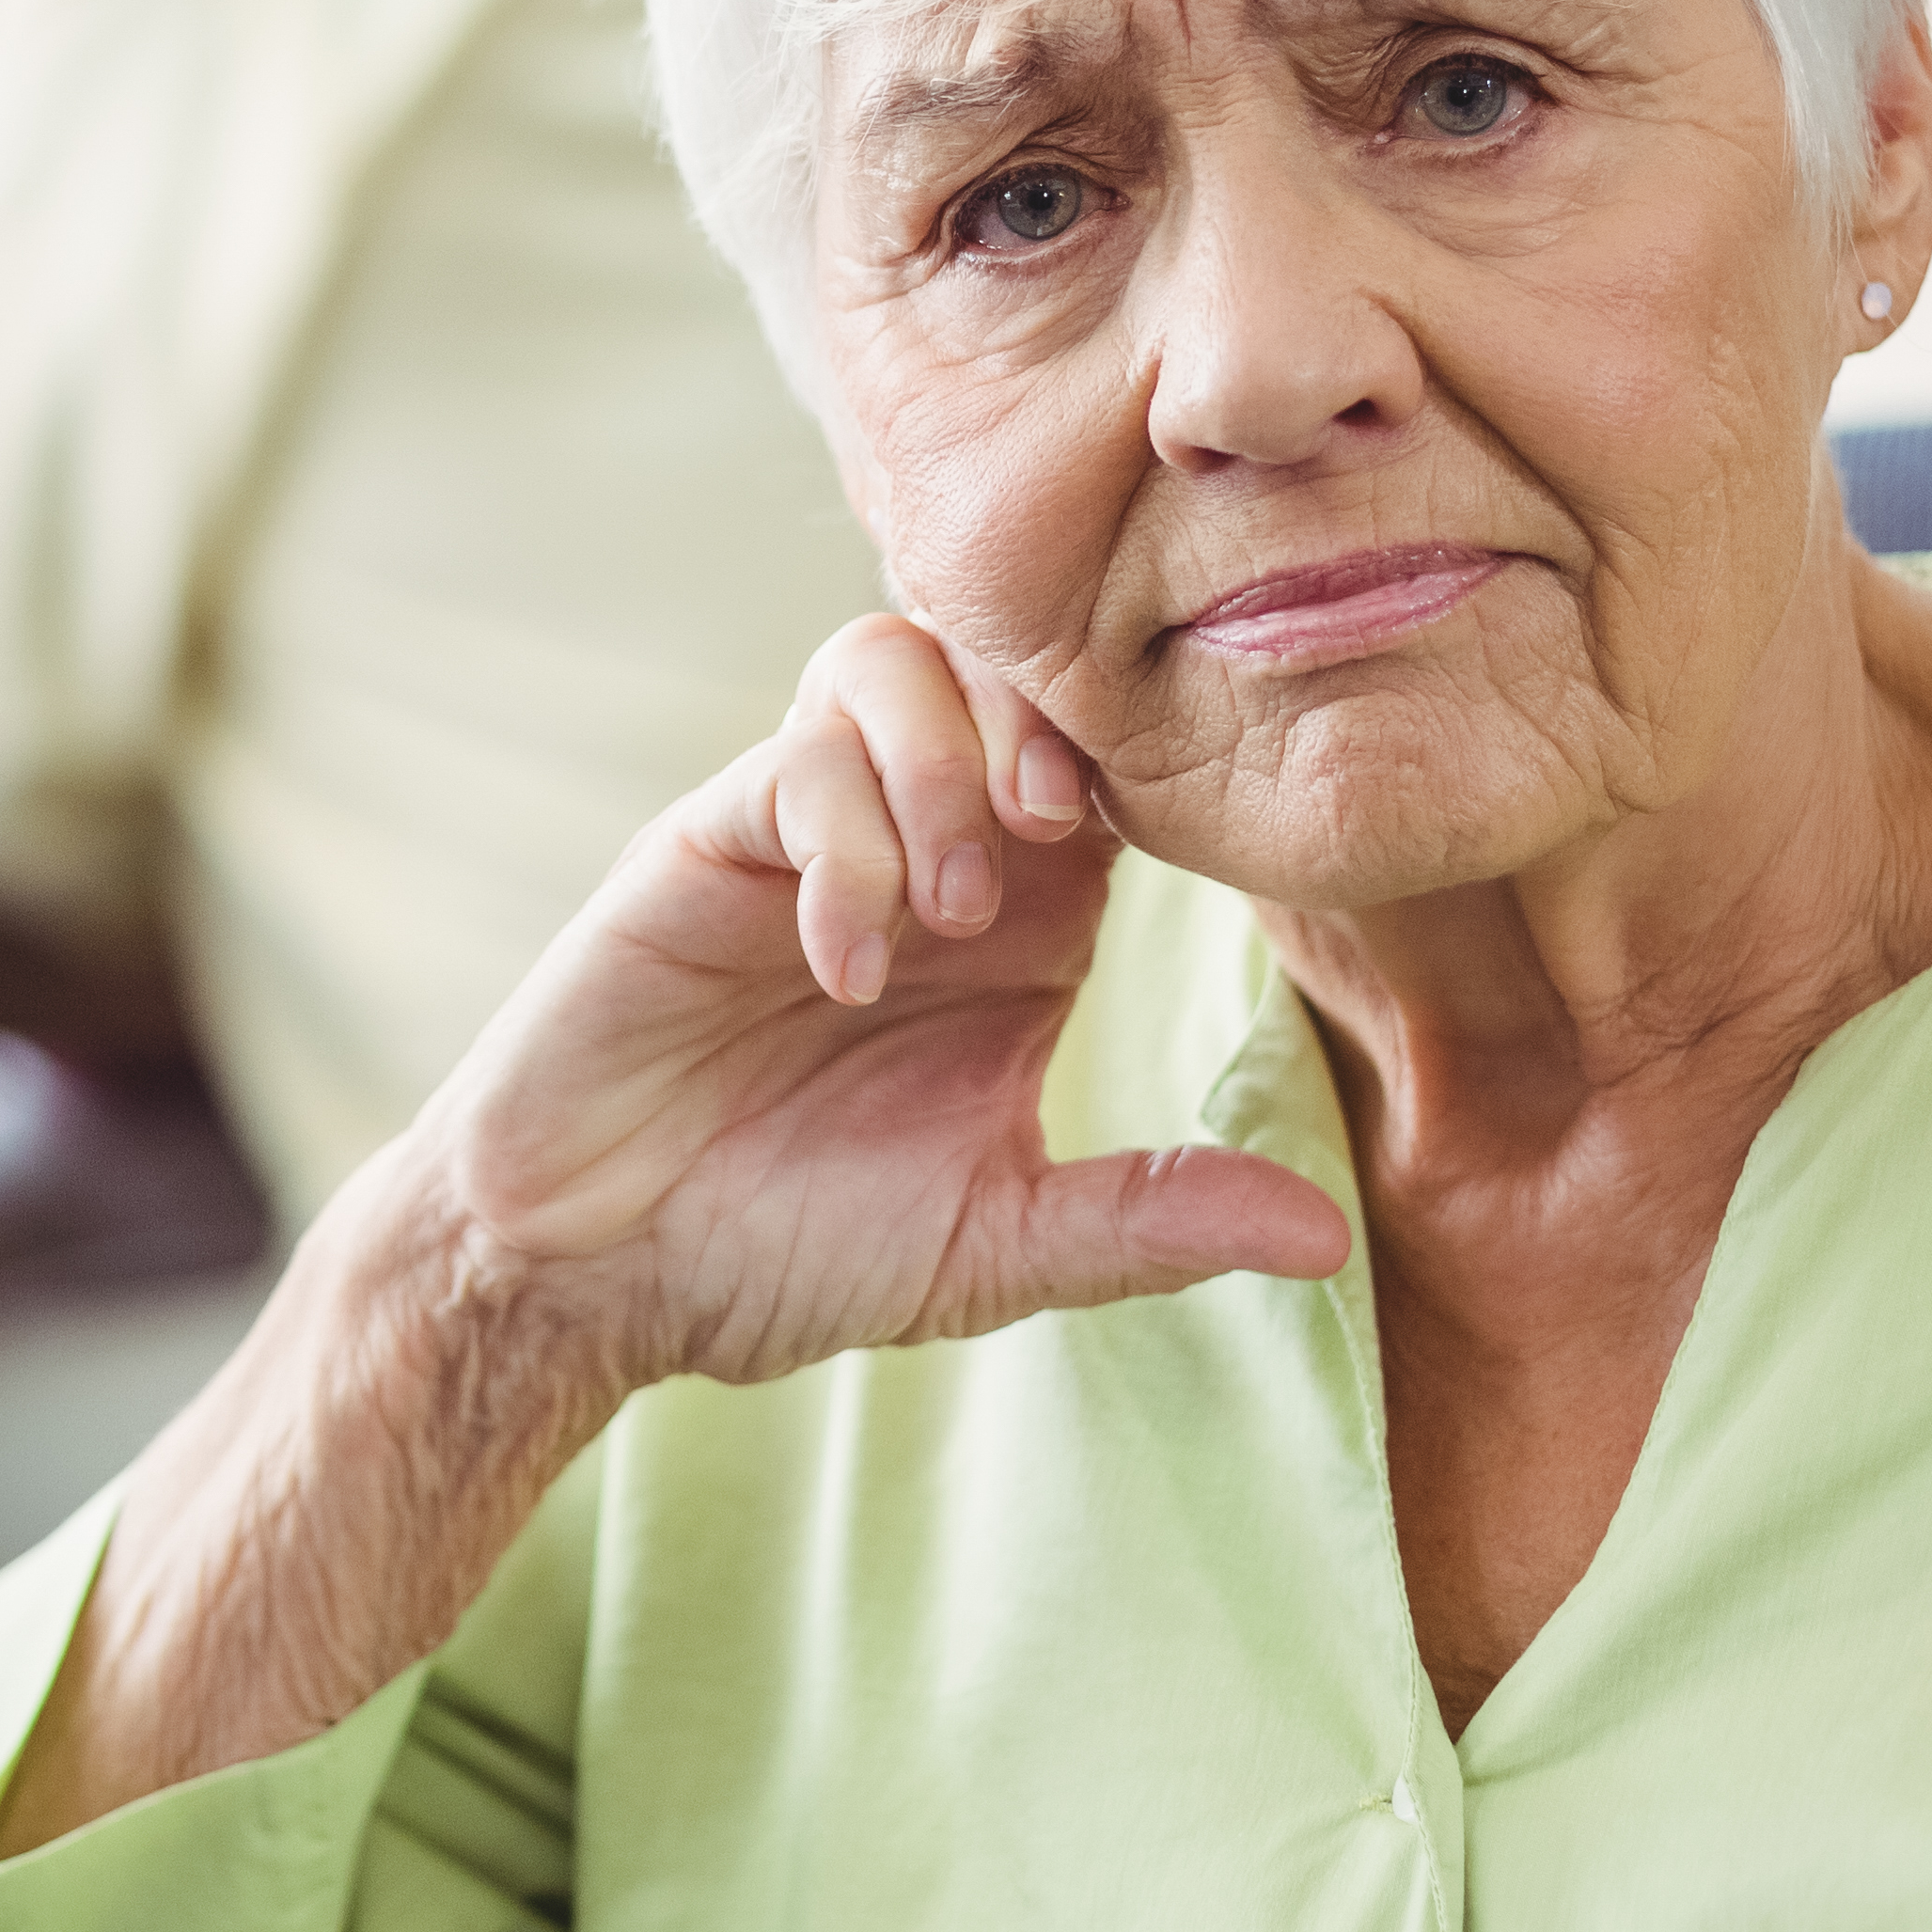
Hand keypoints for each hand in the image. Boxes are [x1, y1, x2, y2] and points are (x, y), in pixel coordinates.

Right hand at [404, 613, 1348, 1399]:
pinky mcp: (709, 837)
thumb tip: (1331, 1237)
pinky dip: (843, 842)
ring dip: (943, 766)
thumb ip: (1153, 1220)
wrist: (600, 1270)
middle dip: (1053, 726)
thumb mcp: (1001, 1243)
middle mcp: (925, 843)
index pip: (1121, 761)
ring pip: (895, 661)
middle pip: (1013, 664)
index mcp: (1027, 918)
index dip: (1160, 769)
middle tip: (1059, 843)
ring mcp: (810, 826)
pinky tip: (844, 962)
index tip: (1174, 855)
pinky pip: (794, 761)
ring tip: (949, 913)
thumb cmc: (795, 1246)